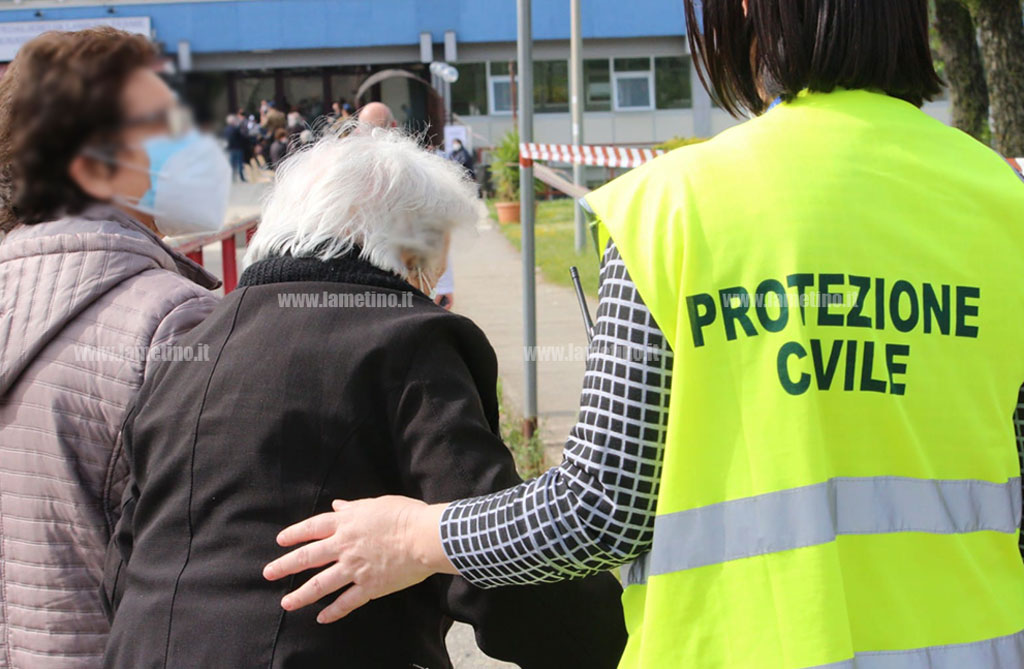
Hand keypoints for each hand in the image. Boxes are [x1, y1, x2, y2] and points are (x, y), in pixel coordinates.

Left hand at [262, 496, 453, 622]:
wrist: (424, 537)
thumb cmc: (405, 515)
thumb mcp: (377, 504)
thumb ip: (354, 507)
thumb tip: (338, 506)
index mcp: (346, 523)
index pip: (313, 528)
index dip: (294, 534)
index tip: (281, 540)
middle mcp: (345, 546)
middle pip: (308, 557)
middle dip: (285, 566)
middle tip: (268, 574)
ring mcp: (355, 568)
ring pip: (321, 584)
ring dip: (301, 595)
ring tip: (286, 603)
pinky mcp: (369, 587)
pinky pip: (346, 602)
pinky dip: (333, 611)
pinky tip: (321, 618)